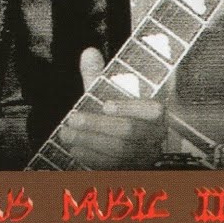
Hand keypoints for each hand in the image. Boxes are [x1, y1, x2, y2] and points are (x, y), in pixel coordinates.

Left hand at [58, 47, 167, 168]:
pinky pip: (114, 167)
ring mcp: (146, 155)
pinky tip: (75, 149)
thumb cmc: (122, 112)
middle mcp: (156, 134)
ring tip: (66, 133)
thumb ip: (100, 75)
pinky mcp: (133, 170)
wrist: (135, 142)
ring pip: (120, 152)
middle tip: (73, 120)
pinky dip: (92, 158)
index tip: (105, 105)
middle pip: (130, 132)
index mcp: (157, 112)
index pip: (153, 109)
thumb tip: (88, 52)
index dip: (129, 108)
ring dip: (90, 142)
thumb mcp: (114, 93)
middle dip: (98, 125)